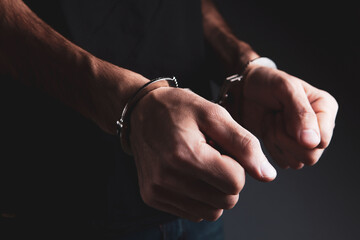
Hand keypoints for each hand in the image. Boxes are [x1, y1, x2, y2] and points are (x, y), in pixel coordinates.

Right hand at [129, 87, 276, 221]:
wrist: (141, 112)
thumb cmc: (179, 109)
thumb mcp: (214, 114)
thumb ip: (244, 144)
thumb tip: (268, 175)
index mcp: (185, 154)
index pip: (235, 182)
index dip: (237, 166)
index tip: (223, 149)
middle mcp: (167, 178)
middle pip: (225, 201)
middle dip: (228, 180)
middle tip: (212, 156)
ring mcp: (157, 190)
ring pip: (211, 212)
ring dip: (214, 192)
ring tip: (200, 165)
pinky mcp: (151, 197)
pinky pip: (192, 213)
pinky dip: (199, 198)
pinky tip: (189, 175)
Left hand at [226, 65, 337, 168]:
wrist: (244, 90)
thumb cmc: (265, 83)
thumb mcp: (284, 88)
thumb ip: (301, 113)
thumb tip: (313, 142)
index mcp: (325, 108)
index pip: (322, 140)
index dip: (300, 135)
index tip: (283, 113)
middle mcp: (318, 128)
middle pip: (310, 156)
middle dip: (285, 138)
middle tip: (275, 116)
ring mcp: (303, 142)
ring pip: (296, 161)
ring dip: (276, 141)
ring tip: (271, 120)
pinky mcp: (288, 150)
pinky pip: (283, 163)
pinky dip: (271, 148)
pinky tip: (267, 130)